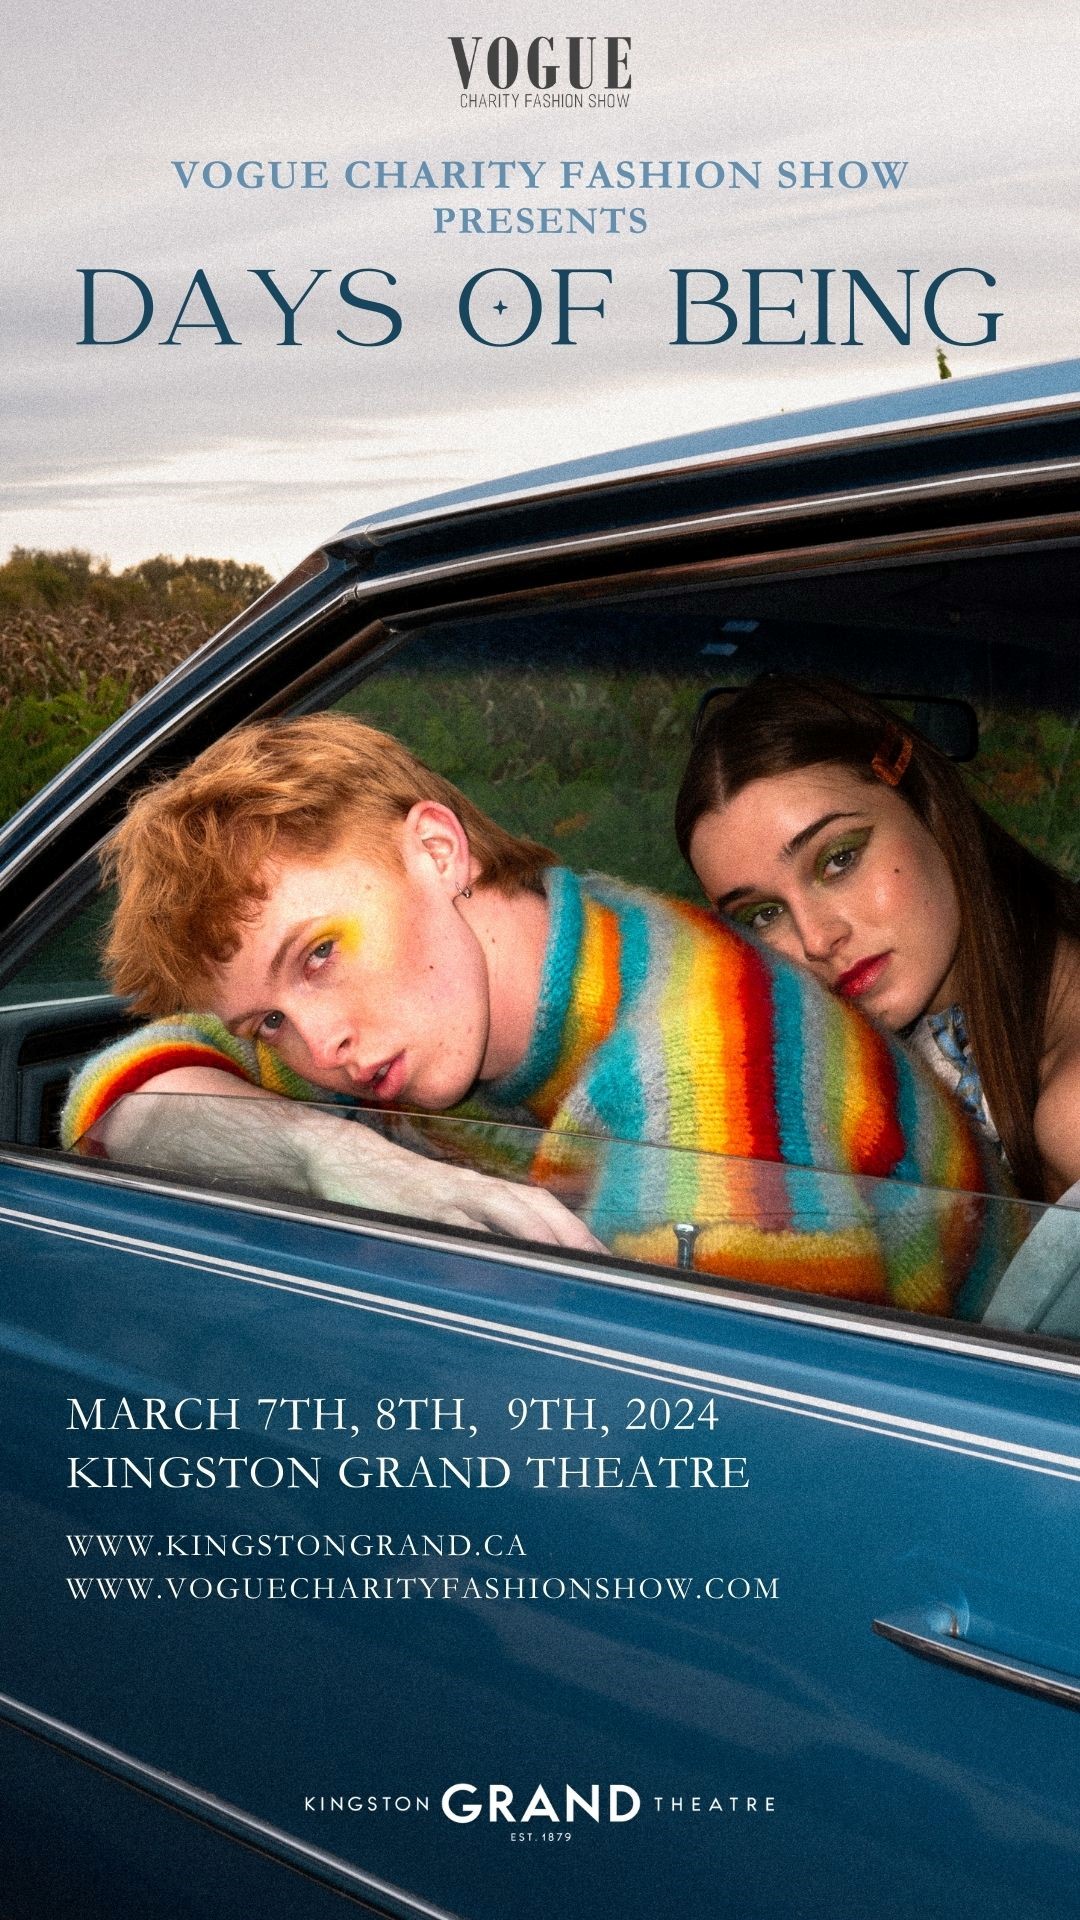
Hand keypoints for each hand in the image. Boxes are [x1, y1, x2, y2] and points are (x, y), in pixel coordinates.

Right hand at [310, 1127, 603, 1251]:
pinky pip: (458, 1226)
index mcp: (482, 1188)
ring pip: (506, 1212)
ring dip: (540, 1236)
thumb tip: (508, 1262)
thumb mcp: (441, 1205)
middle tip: (601, 1266)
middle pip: (535, 1207)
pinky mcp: (420, 1207)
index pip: (541, 1205)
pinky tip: (502, 1265)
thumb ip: (473, 1228)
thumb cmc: (395, 1189)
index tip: (602, 1258)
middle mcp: (473, 1188)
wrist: (343, 1157)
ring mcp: (448, 1197)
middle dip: (571, 1235)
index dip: (574, 1229)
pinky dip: (482, 1243)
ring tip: (568, 1263)